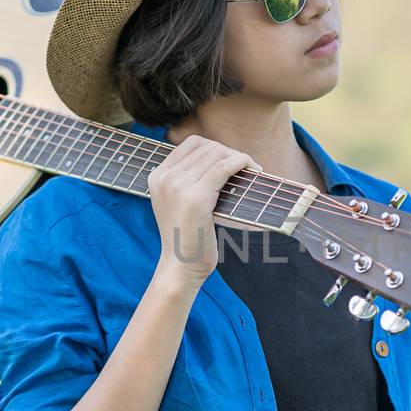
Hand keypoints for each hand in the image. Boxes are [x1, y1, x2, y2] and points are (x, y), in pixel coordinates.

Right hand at [147, 134, 260, 289]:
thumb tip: (222, 159)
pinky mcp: (195, 197)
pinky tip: (253, 169)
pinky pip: (223, 167)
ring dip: (240, 157)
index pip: (191, 143)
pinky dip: (242, 162)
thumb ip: (189, 181)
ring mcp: (177, 186)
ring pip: (217, 154)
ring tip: (253, 170)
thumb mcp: (179, 203)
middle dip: (231, 153)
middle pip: (207, 146)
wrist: (180, 267)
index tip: (232, 161)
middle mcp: (164, 177)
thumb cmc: (188, 238)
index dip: (217, 147)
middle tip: (247, 168)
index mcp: (157, 175)